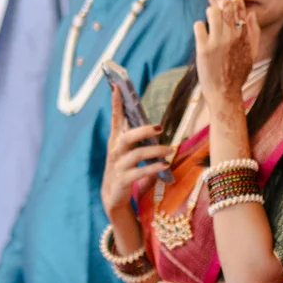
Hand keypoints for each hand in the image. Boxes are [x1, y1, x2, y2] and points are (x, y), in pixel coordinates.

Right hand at [102, 91, 170, 215]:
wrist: (112, 197)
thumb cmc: (124, 169)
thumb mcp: (127, 151)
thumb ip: (136, 138)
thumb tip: (153, 125)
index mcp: (116, 141)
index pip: (116, 119)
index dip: (116, 103)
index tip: (117, 86)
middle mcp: (115, 151)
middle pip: (128, 136)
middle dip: (143, 130)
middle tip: (160, 127)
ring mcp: (118, 166)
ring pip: (136, 154)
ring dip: (155, 151)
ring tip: (170, 150)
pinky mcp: (123, 180)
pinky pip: (140, 172)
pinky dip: (154, 168)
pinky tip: (165, 165)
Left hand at [194, 0, 259, 119]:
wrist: (225, 93)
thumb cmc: (238, 73)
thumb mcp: (252, 53)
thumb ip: (254, 32)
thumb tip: (251, 13)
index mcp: (245, 36)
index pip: (241, 8)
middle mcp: (232, 36)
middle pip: (226, 6)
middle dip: (222, 4)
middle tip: (219, 10)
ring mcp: (217, 42)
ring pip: (211, 11)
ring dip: (210, 13)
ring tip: (210, 23)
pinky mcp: (203, 49)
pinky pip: (198, 25)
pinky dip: (199, 27)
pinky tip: (202, 35)